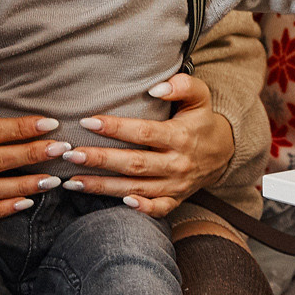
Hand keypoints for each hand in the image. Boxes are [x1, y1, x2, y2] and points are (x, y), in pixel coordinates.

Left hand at [62, 70, 232, 217]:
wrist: (224, 152)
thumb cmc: (201, 120)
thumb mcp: (200, 96)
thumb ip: (183, 85)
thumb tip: (155, 88)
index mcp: (180, 137)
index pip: (144, 133)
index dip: (116, 128)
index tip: (87, 121)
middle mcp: (177, 164)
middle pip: (134, 163)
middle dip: (100, 160)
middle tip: (70, 155)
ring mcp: (176, 185)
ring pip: (136, 188)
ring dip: (103, 187)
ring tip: (71, 182)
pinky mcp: (175, 199)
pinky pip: (158, 209)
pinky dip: (140, 210)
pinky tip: (115, 204)